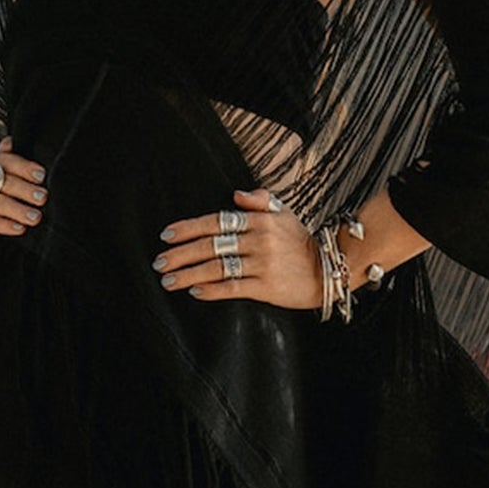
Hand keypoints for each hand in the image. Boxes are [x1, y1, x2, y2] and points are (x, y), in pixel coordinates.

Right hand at [0, 135, 47, 241]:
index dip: (25, 167)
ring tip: (36, 217)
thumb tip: (14, 140)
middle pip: (4, 182)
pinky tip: (21, 229)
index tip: (41, 176)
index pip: (8, 161)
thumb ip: (9, 155)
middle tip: (43, 197)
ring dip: (19, 210)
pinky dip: (6, 226)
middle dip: (25, 189)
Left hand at [153, 187, 321, 309]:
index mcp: (258, 220)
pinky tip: (195, 292)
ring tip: (168, 280)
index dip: (188, 228)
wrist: (330, 268)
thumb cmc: (301, 242)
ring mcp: (262, 264)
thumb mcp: (284, 214)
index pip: (215, 221)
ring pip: (217, 268)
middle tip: (158, 262)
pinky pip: (234, 287)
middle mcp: (258, 240)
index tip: (166, 235)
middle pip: (210, 245)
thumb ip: (260, 200)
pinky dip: (212, 289)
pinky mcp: (267, 286)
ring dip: (188, 274)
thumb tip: (235, 195)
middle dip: (180, 254)